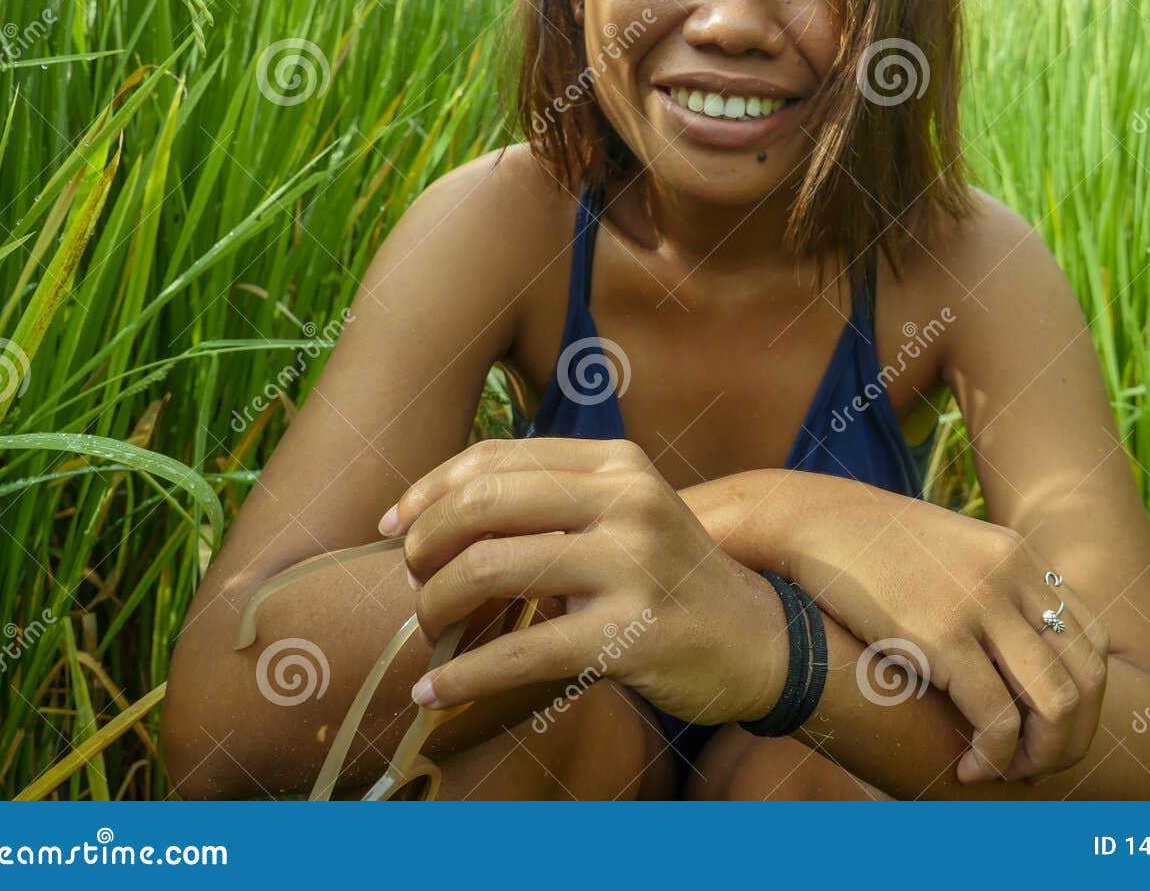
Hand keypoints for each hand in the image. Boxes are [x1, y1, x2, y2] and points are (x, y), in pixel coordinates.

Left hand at [378, 438, 787, 724]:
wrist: (756, 638)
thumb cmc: (667, 576)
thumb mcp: (622, 514)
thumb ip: (550, 502)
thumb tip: (433, 515)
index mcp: (616, 463)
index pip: (497, 458)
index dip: (429, 489)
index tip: (392, 527)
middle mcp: (626, 501)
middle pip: (485, 502)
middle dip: (427, 544)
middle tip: (413, 580)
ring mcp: (632, 565)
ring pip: (492, 567)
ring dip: (436, 605)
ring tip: (428, 630)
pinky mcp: (631, 634)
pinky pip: (520, 652)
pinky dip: (462, 675)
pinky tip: (433, 691)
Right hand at [690, 471, 1108, 783]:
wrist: (810, 524)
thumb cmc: (866, 550)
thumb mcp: (945, 554)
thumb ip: (985, 587)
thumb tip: (1003, 648)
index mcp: (1016, 555)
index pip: (1091, 639)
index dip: (1085, 699)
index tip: (1050, 730)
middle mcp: (1011, 574)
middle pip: (1086, 676)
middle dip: (1072, 737)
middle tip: (1037, 765)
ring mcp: (980, 603)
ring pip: (1055, 702)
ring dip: (1041, 754)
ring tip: (1008, 773)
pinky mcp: (941, 635)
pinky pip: (997, 716)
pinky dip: (993, 755)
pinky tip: (969, 767)